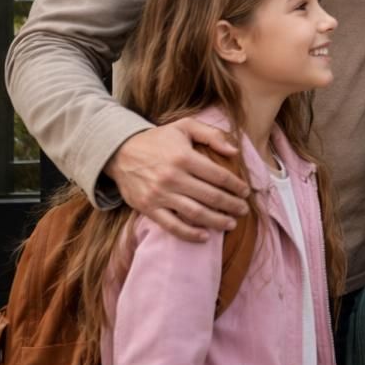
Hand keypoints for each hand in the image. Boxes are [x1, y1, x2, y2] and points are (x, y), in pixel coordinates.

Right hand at [105, 119, 250, 241]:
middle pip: (211, 196)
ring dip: (217, 221)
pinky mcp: (148, 208)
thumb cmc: (158, 140)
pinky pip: (172, 225)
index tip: (245, 191)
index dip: (236, 185)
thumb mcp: (184, 127)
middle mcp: (172, 177)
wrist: (119, 152)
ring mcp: (159, 195)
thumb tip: (234, 152)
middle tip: (244, 210)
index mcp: (184, 157)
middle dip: (232, 205)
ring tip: (231, 224)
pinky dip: (189, 234)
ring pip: (195, 213)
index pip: (219, 176)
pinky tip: (205, 237)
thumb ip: (211, 135)